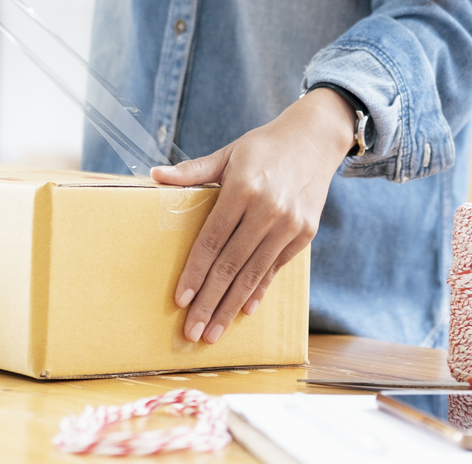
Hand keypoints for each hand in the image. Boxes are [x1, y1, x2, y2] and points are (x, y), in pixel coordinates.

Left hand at [151, 88, 355, 343]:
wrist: (316, 138)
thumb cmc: (264, 147)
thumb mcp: (228, 153)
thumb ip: (193, 171)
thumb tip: (156, 176)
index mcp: (243, 188)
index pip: (212, 240)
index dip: (195, 272)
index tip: (179, 300)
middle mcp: (268, 210)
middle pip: (231, 265)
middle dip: (209, 302)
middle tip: (192, 333)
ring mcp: (289, 224)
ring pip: (253, 274)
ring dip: (231, 306)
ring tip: (213, 333)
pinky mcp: (305, 233)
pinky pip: (275, 268)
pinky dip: (258, 290)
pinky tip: (243, 310)